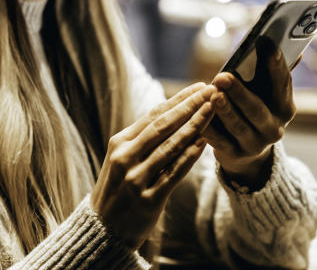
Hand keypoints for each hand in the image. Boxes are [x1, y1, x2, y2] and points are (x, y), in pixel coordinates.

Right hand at [91, 82, 218, 248]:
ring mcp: (136, 179)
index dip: (178, 99)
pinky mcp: (149, 200)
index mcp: (119, 143)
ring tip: (213, 111)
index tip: (199, 86)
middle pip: (163, 126)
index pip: (153, 115)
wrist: (103, 229)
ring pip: (171, 146)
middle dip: (190, 106)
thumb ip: (142, 138)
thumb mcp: (121, 158)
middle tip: (211, 91)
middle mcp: (125, 158)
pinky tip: (205, 142)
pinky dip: (191, 156)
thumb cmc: (117, 188)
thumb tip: (172, 111)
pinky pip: (174, 173)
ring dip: (195, 126)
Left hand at [201, 38, 296, 186]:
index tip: (264, 41)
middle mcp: (274, 128)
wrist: (246, 153)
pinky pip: (219, 142)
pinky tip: (199, 115)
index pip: (283, 83)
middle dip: (240, 93)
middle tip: (222, 76)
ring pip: (238, 127)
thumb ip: (270, 71)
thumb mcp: (264, 93)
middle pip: (257, 109)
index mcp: (285, 108)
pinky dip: (209, 128)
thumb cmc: (253, 109)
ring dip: (225, 110)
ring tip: (213, 94)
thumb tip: (287, 43)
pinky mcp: (235, 155)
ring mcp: (255, 145)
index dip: (275, 63)